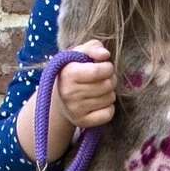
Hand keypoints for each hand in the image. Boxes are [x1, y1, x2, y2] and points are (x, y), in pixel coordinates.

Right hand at [17, 37, 115, 161]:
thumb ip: (93, 48)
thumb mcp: (79, 53)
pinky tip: (100, 103)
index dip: (108, 68)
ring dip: (109, 93)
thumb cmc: (73, 70)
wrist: (58, 97)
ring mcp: (75, 110)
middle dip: (111, 79)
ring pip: (110, 99)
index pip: (98, 71)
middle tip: (103, 79)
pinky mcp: (82, 122)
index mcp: (68, 74)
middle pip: (107, 85)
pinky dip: (108, 108)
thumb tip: (105, 55)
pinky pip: (108, 114)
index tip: (105, 66)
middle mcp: (70, 93)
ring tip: (99, 90)